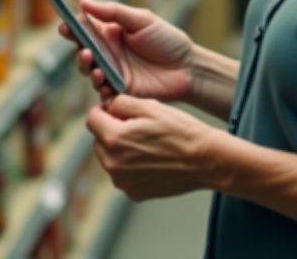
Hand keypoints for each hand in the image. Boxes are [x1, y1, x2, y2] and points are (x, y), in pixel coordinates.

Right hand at [60, 0, 194, 103]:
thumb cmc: (167, 40)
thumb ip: (113, 12)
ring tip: (97, 68)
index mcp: (111, 33)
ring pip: (89, 72)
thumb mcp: (142, 20)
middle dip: (78, 52)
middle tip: (85, 51)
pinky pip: (102, 91)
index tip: (65, 26)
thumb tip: (84, 2)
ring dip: (88, 70)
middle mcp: (108, 53)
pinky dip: (100, 88)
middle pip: (82, 52)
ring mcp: (113, 72)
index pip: (84, 29)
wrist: (188, 68)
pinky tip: (105, 84)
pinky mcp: (120, 90)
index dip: (72, 28)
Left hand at [86, 95, 221, 200]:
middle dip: (111, 131)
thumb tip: (107, 105)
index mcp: (114, 139)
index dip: (103, 111)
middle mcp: (113, 164)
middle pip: (99, 141)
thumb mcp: (150, 106)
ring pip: (110, 159)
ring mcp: (123, 182)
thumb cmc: (181, 131)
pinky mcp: (134, 193)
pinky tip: (153, 160)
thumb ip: (121, 102)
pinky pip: (123, 175)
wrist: (205, 160)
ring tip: (148, 144)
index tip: (116, 110)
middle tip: (138, 127)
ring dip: (120, 150)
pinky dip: (132, 167)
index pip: (91, 119)